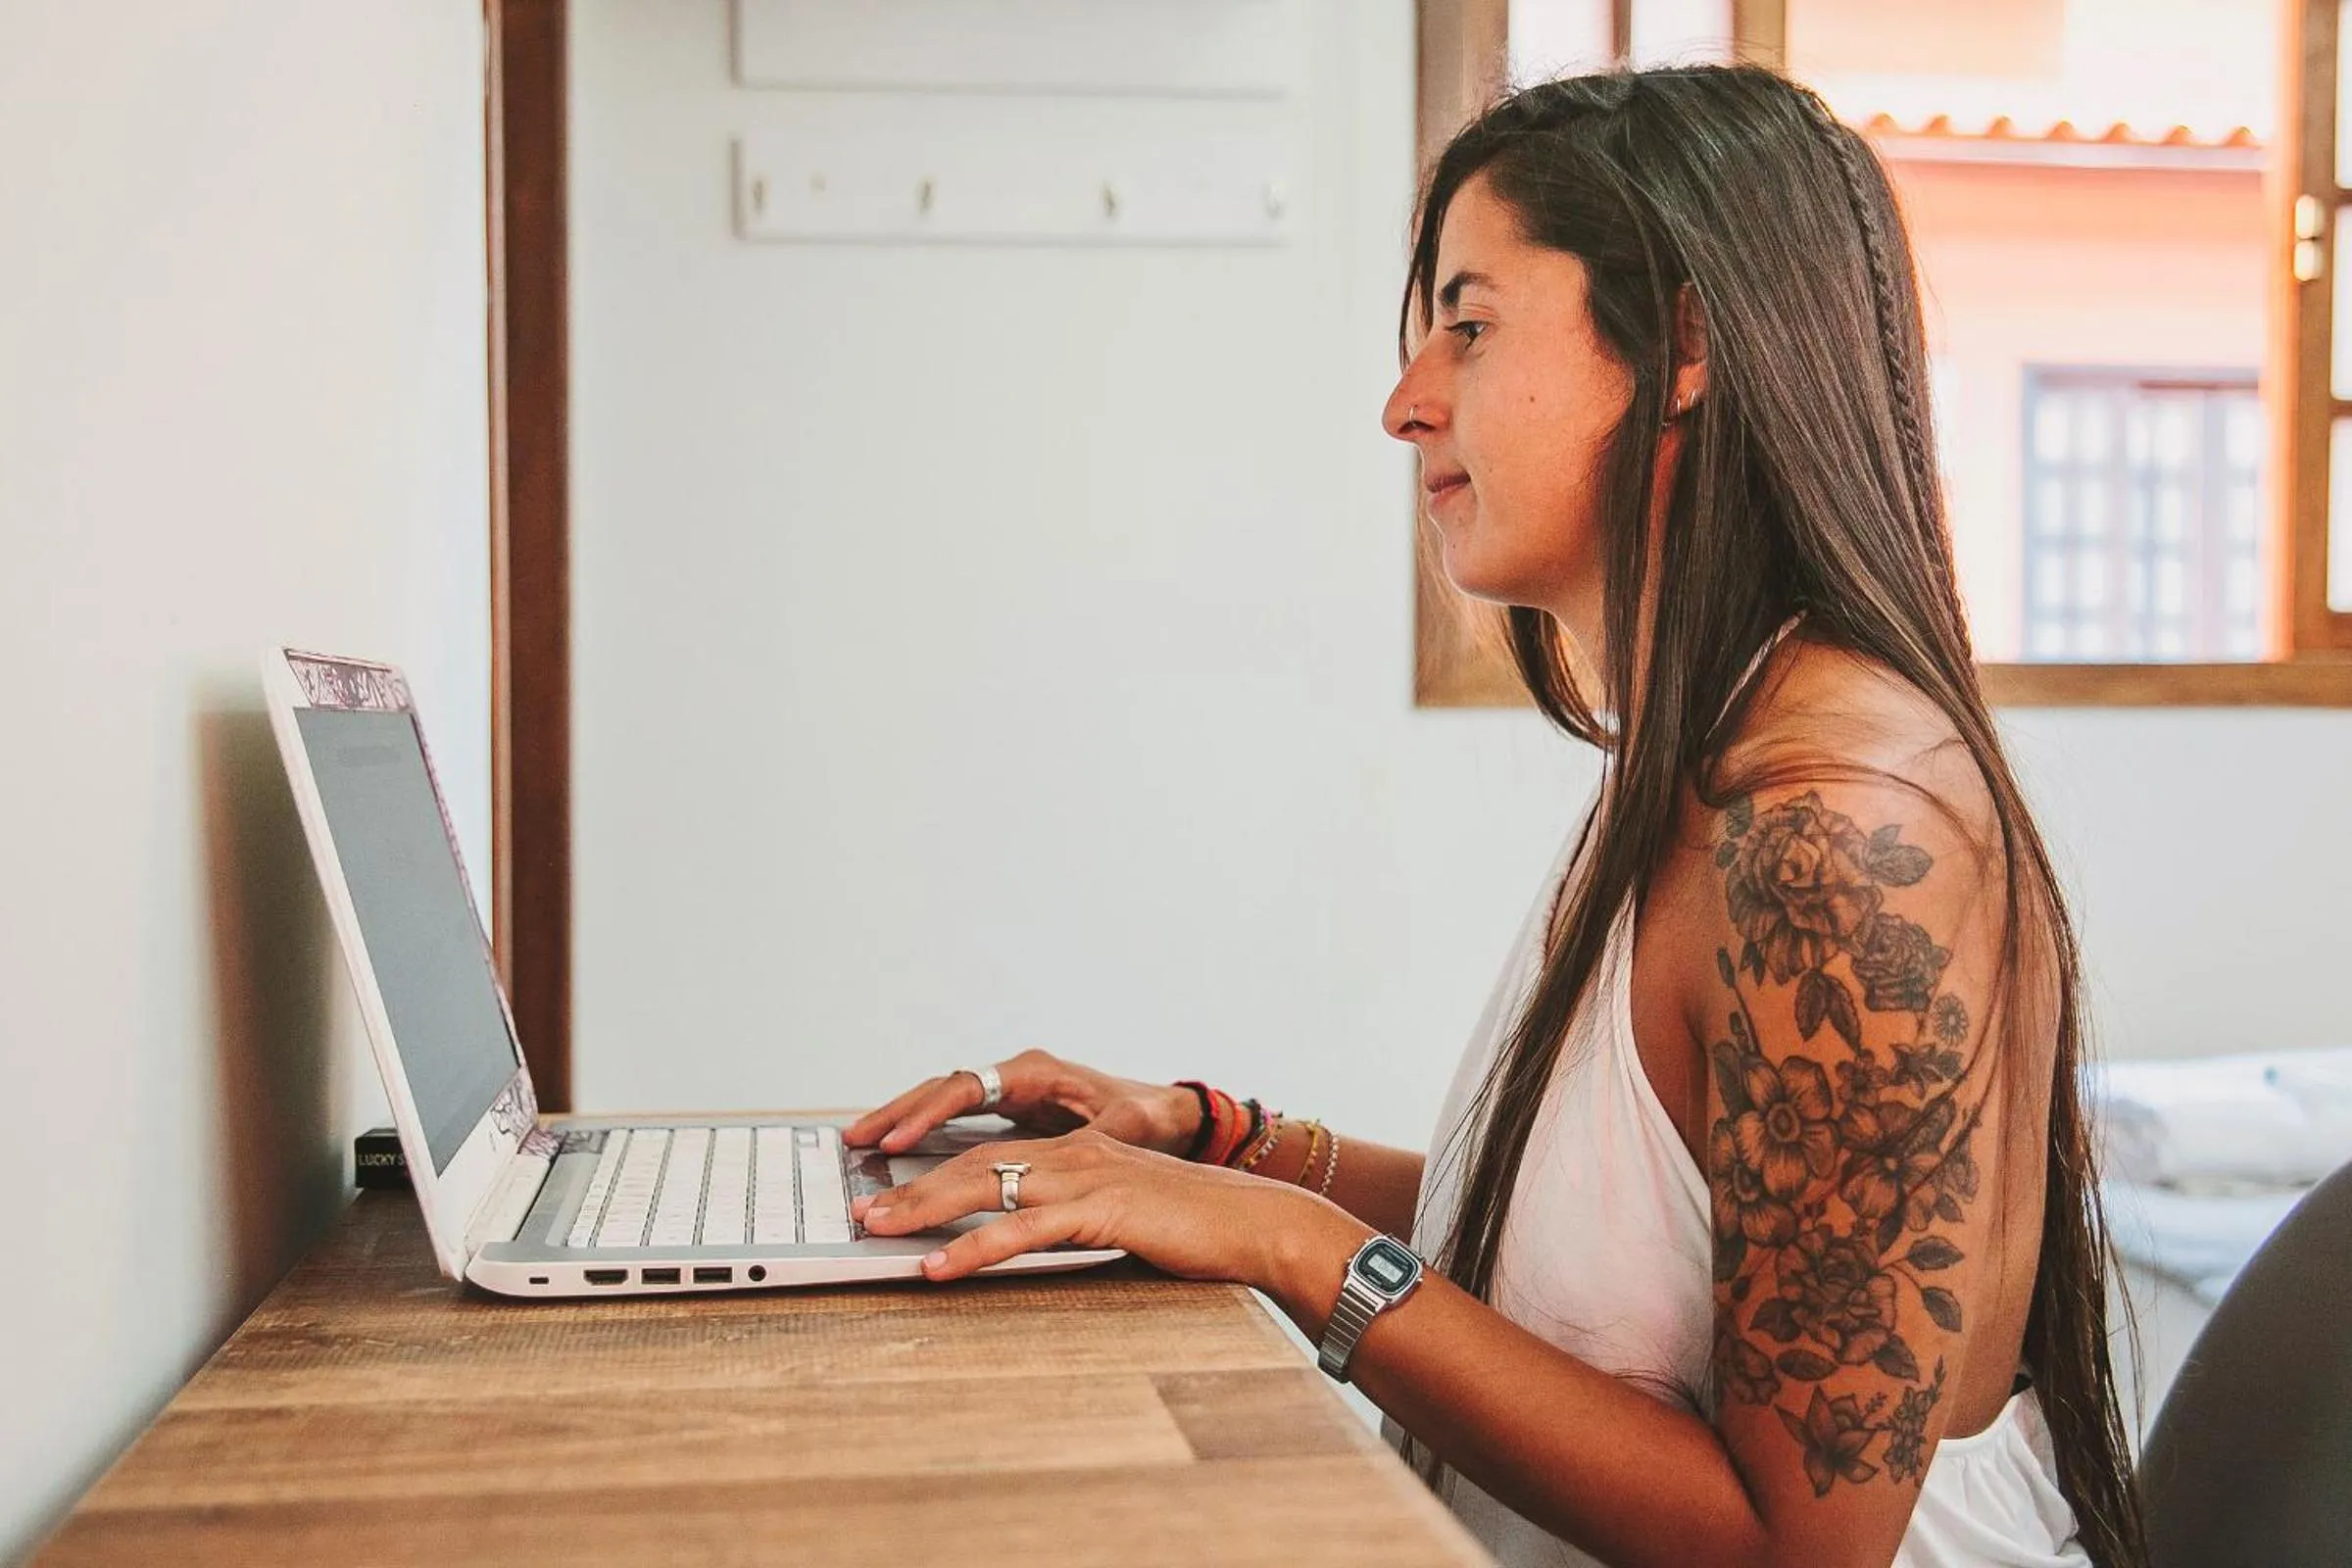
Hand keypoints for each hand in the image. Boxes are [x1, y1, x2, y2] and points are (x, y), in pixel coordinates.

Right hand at [842, 1048, 1201, 1156]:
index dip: (929, 1114)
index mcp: (1036, 1072)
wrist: (1168, 1116)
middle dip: (896, 1113)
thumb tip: (1079, 1147)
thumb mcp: (1127, 1126)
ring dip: (901, 1120)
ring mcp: (1009, 1095)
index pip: (967, 1088)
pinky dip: (923, 1133)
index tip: (898, 1139)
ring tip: (858, 1142)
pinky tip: (896, 1151)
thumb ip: (1096, 1135)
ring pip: (941, 1102)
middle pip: (941, 1090)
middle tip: (855, 1140)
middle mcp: (1016, 1077)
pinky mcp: (1010, 1116)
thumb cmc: (1149, 1117)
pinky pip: (955, 1120)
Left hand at [851, 1126, 1372, 1293]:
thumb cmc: (1192, 1227)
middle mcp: (1074, 1151)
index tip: (882, 1183)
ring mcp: (1087, 1175)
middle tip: (858, 1208)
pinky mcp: (1103, 1209)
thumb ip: (1071, 1217)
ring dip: (924, 1208)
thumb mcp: (1120, 1215)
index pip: (988, 1150)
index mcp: (1075, 1149)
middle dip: (910, 1182)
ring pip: (988, 1185)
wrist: (1257, 1223)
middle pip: (974, 1160)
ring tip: (876, 1229)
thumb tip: (1020, 1237)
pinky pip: (1025, 1229)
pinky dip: (975, 1248)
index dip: (931, 1165)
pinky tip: (939, 1266)